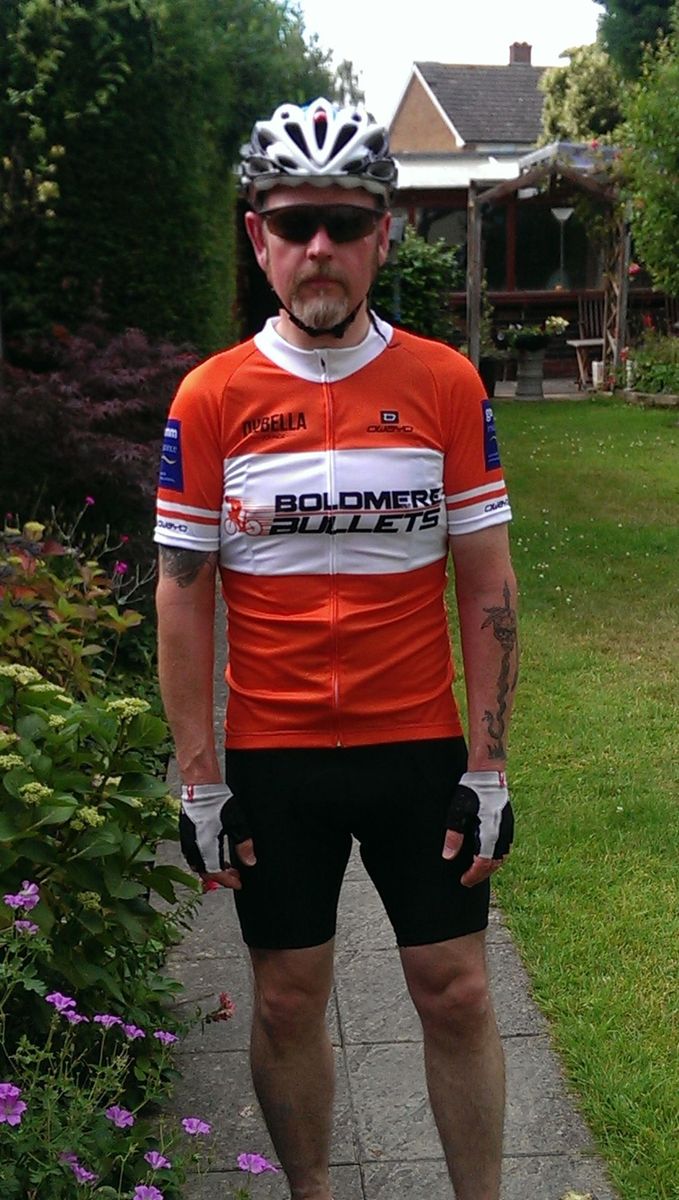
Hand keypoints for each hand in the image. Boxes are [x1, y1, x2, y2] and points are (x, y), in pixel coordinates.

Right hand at [179, 783, 255, 890]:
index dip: (228, 881)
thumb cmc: (216, 800)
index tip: (238, 883)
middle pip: (205, 872)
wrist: (200, 786)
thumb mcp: (237, 822)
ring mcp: (188, 841)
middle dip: (220, 878)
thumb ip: (243, 844)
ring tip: (226, 867)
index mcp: (206, 847)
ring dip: (212, 870)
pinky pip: (193, 855)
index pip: (215, 873)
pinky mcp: (186, 834)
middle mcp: (194, 847)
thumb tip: (249, 860)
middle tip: (234, 876)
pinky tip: (213, 855)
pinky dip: (204, 861)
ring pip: (198, 865)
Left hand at [442, 770, 513, 887]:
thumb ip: (453, 836)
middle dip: (481, 874)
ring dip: (490, 866)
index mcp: (489, 834)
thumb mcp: (457, 813)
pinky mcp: (508, 821)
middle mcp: (502, 833)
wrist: (488, 772)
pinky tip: (487, 853)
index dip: (473, 875)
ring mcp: (507, 827)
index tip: (464, 881)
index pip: (483, 864)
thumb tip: (448, 857)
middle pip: (494, 863)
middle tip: (469, 880)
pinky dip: (496, 855)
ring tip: (477, 870)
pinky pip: (505, 846)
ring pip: (502, 855)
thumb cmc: (471, 790)